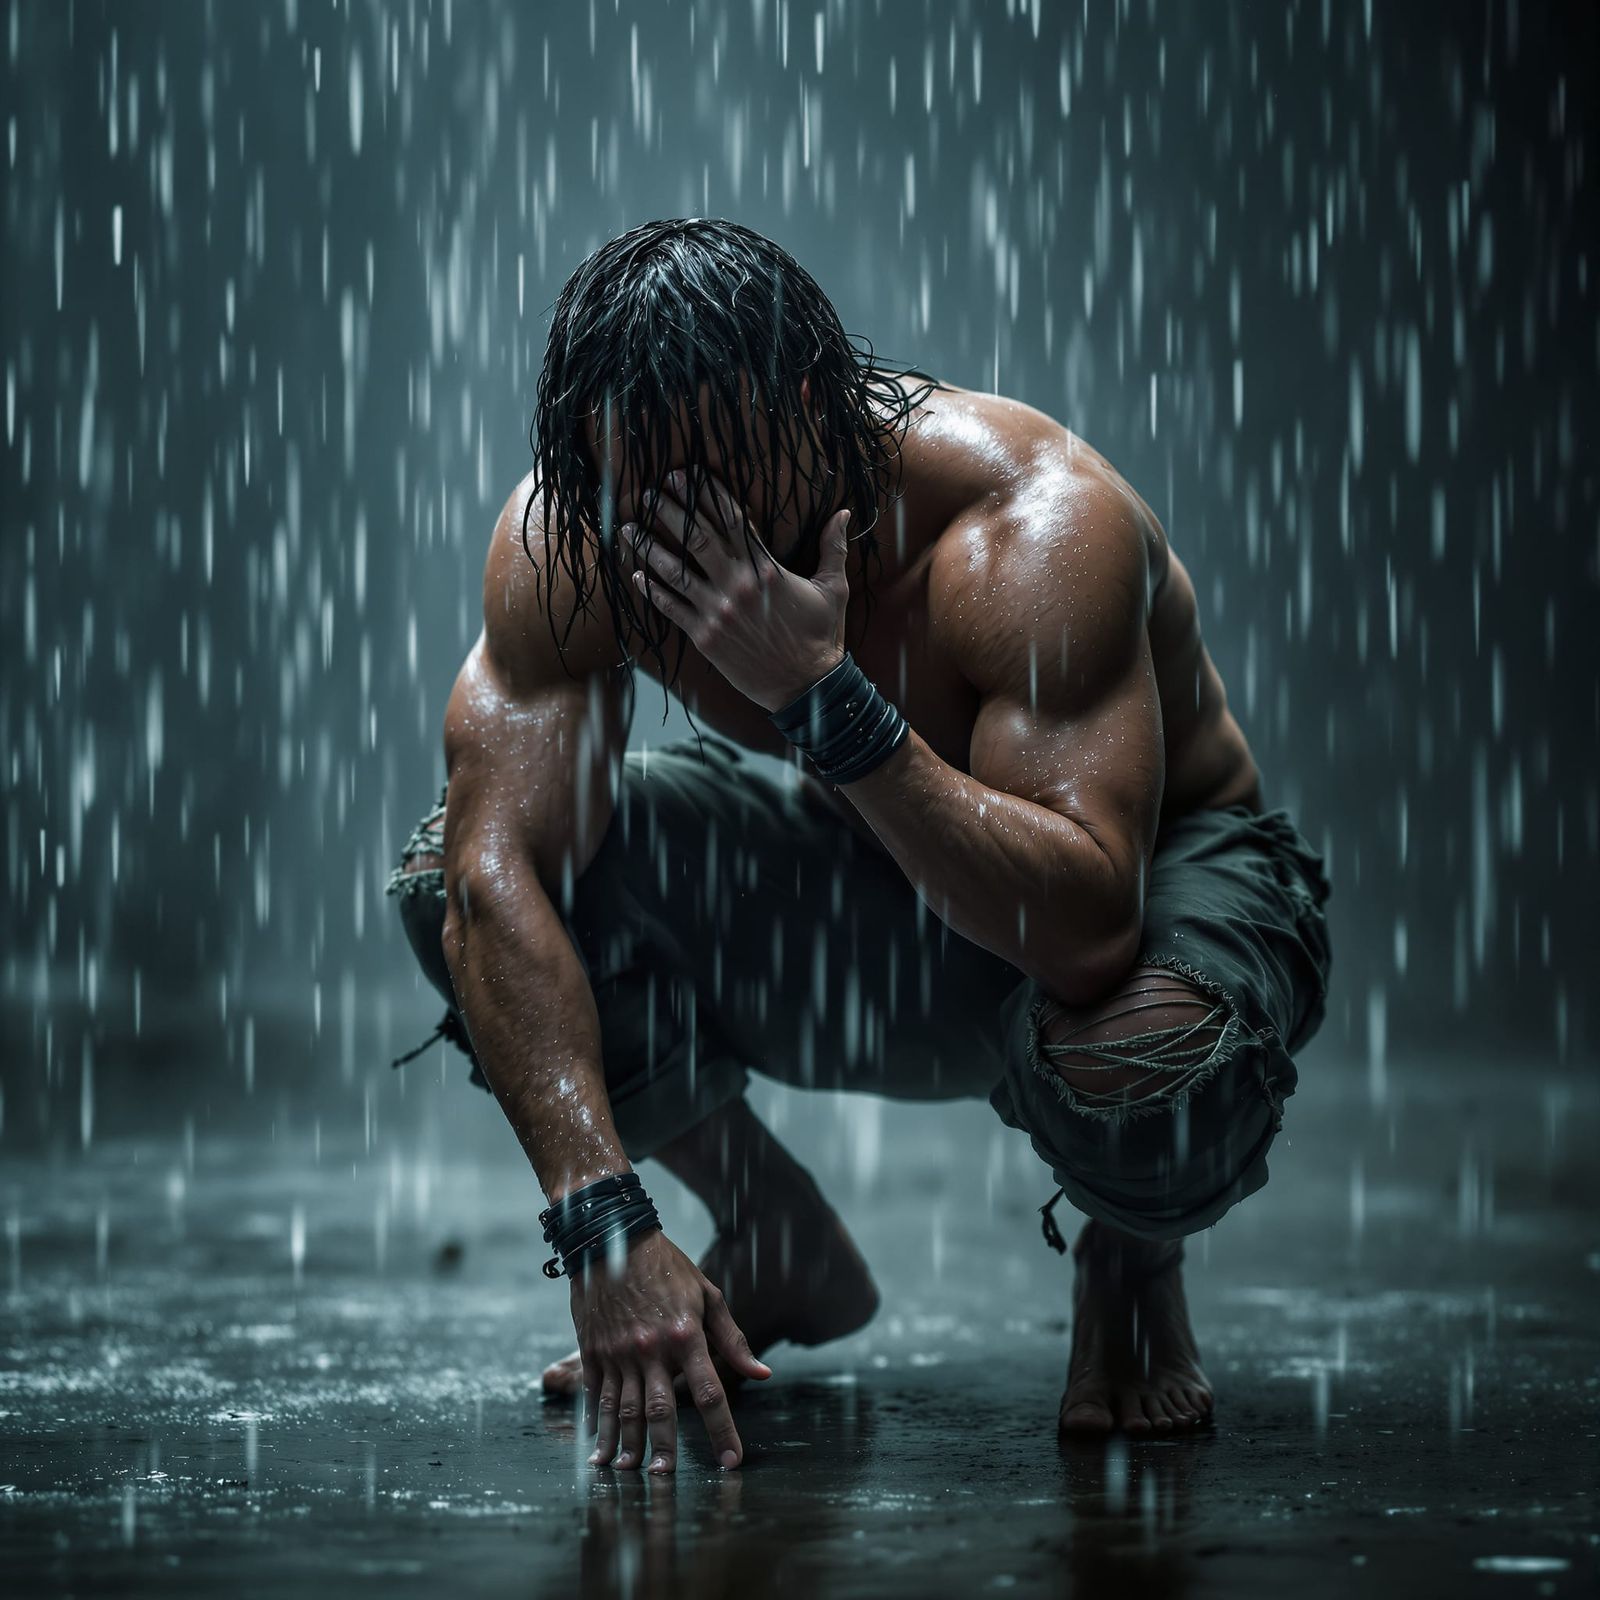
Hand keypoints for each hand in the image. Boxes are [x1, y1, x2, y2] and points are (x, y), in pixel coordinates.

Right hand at [575, 1227, 771, 1472]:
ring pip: (623, 1410)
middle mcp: (652, 1349)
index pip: (711, 1392)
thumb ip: (732, 1339)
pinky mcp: (593, 1351)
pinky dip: (597, 1425)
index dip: (723, 1430)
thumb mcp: (707, 1294)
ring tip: (628, 1472)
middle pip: (660, 1411)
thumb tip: (761, 1374)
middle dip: (665, 1449)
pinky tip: (599, 1448)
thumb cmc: (668, 1266)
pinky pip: (595, 1395)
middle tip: (667, 1479)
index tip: (731, 1461)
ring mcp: (618, 1352)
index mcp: (686, 1335)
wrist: (613, 1236)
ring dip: (626, 1445)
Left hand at [620, 468, 850, 711]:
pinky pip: (671, 609)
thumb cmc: (822, 637)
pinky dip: (652, 591)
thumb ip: (834, 548)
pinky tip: (636, 575)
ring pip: (675, 571)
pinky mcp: (705, 637)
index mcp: (766, 567)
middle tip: (650, 489)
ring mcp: (717, 611)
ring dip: (650, 547)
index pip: (731, 520)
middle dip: (671, 509)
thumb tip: (844, 512)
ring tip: (630, 528)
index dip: (707, 493)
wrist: (807, 687)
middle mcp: (737, 584)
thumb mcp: (834, 589)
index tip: (687, 474)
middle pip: (696, 537)